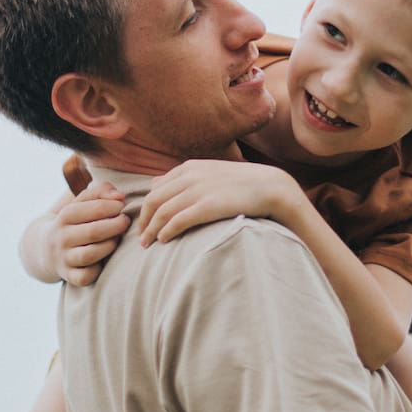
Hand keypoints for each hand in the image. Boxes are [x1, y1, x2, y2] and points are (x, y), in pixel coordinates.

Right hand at [47, 180, 129, 285]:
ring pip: (90, 254)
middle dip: (116, 226)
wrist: (47, 247)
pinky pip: (86, 276)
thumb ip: (101, 191)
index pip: (92, 208)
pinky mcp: (69, 276)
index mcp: (64, 216)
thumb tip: (119, 196)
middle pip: (94, 232)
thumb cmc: (76, 220)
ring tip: (116, 239)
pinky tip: (105, 259)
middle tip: (125, 221)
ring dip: (110, 245)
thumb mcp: (82, 201)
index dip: (112, 206)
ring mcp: (64, 258)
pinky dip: (99, 269)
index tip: (122, 206)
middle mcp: (61, 238)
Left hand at [137, 159, 299, 245]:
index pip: (156, 188)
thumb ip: (187, 178)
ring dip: (152, 230)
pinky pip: (178, 220)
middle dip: (144, 221)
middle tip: (141, 238)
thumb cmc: (241, 183)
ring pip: (162, 212)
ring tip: (148, 244)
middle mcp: (190, 176)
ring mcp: (198, 190)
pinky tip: (164, 240)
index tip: (145, 223)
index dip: (146, 208)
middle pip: (154, 200)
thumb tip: (161, 185)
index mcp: (189, 168)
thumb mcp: (211, 172)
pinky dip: (167, 231)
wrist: (270, 186)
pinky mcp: (208, 206)